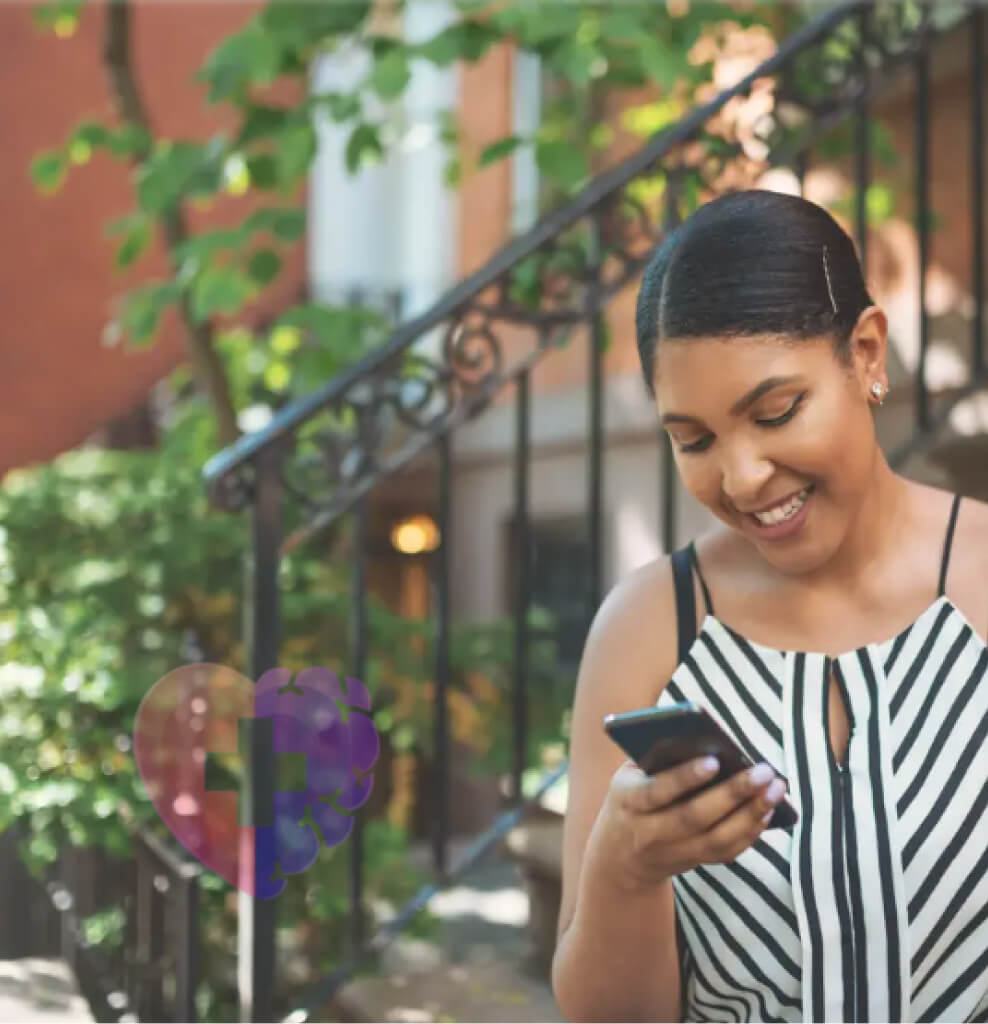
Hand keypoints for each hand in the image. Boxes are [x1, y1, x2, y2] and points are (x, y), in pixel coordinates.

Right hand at [595, 756, 786, 890]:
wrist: (620, 853)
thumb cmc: (632, 794)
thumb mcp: (630, 774)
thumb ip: (658, 757)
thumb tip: (704, 739)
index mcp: (629, 801)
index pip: (657, 791)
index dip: (685, 777)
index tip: (714, 760)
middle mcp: (649, 832)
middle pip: (694, 817)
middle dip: (733, 794)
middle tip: (764, 771)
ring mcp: (673, 852)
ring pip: (717, 839)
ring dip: (751, 814)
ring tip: (776, 788)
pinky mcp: (693, 863)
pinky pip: (727, 852)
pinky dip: (751, 832)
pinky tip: (768, 809)